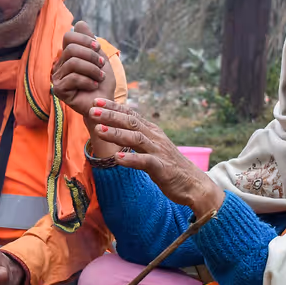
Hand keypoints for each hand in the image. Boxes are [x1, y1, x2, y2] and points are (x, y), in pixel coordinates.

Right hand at [53, 20, 116, 119]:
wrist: (106, 103)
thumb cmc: (102, 82)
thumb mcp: (99, 57)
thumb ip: (89, 41)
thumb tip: (79, 23)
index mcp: (67, 56)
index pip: (69, 36)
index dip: (85, 40)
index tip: (98, 48)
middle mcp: (60, 65)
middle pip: (71, 49)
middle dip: (91, 56)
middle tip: (101, 67)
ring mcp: (57, 78)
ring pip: (73, 62)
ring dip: (92, 69)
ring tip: (99, 77)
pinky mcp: (59, 90)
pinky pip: (73, 78)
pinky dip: (88, 81)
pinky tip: (93, 87)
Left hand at [90, 99, 224, 217]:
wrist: (193, 184)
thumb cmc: (169, 165)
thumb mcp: (152, 147)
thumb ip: (137, 136)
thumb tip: (117, 128)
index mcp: (151, 131)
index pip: (130, 114)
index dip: (113, 106)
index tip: (95, 101)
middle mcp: (155, 137)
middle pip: (131, 122)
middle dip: (110, 115)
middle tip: (92, 110)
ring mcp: (159, 152)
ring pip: (136, 138)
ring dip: (116, 133)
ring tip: (99, 130)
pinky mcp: (162, 168)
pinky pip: (145, 162)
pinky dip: (131, 159)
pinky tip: (117, 159)